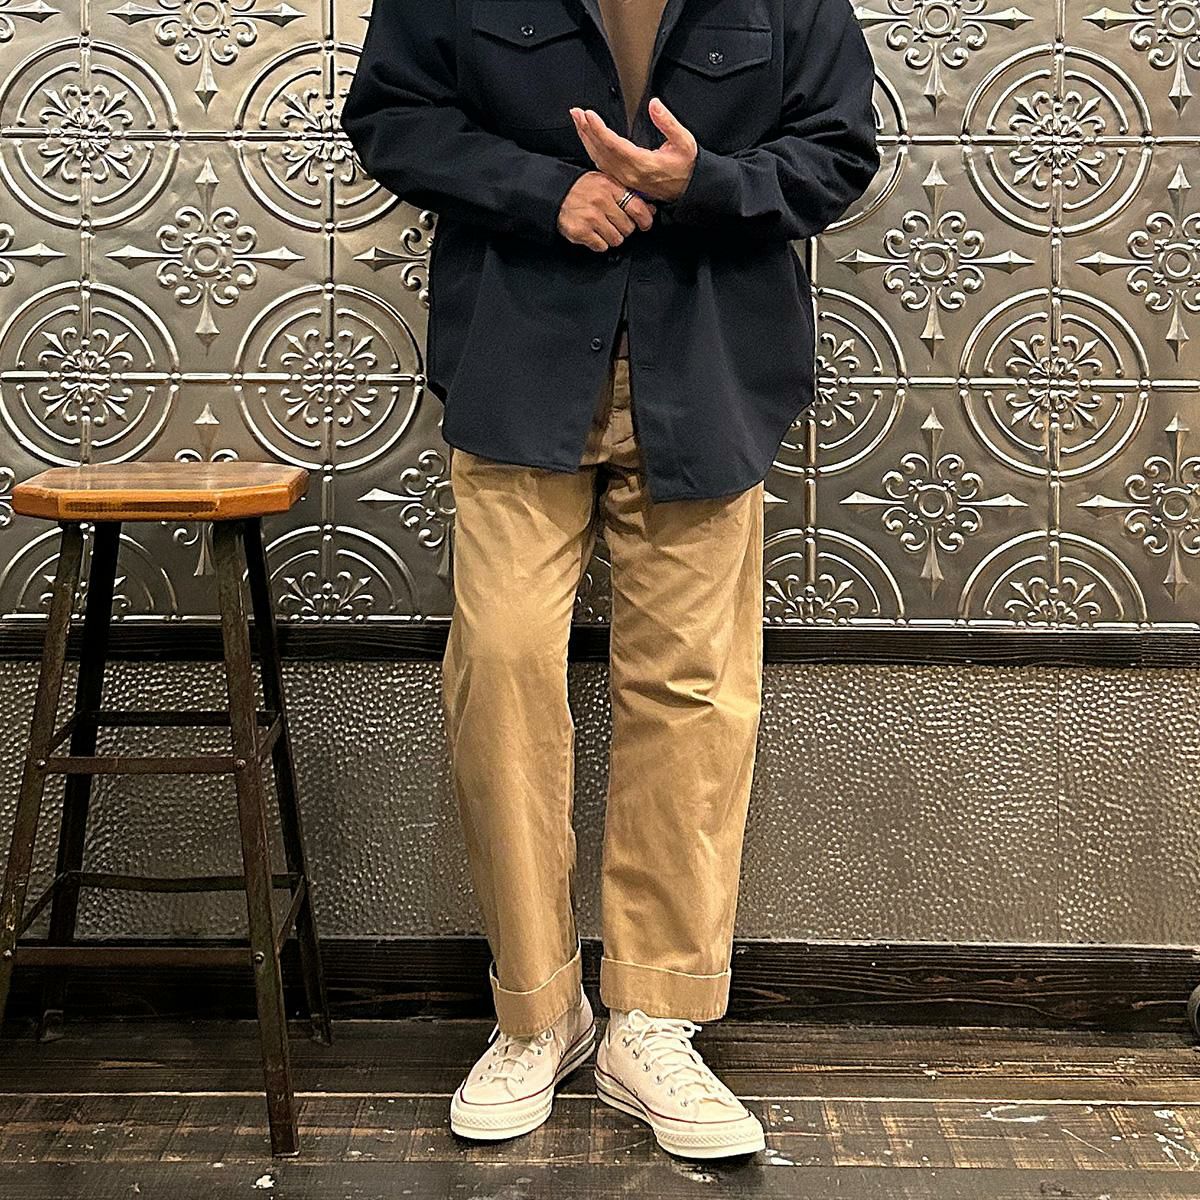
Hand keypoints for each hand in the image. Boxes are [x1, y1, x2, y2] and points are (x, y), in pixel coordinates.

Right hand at [556, 170, 656, 251]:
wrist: (555, 195)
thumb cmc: (582, 190)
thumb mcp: (605, 183)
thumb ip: (627, 195)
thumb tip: (650, 209)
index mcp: (610, 187)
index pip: (637, 208)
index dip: (645, 219)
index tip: (645, 224)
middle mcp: (601, 202)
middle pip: (628, 228)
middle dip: (624, 229)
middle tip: (614, 224)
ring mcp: (591, 218)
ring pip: (616, 240)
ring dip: (611, 237)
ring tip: (602, 228)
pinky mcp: (582, 232)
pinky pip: (602, 247)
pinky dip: (599, 243)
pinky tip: (592, 233)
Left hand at [569, 97, 697, 202]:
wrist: (688, 188)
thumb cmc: (686, 165)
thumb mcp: (684, 141)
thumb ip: (668, 123)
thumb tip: (654, 105)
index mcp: (642, 164)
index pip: (614, 145)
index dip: (599, 129)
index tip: (589, 115)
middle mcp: (630, 173)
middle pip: (601, 151)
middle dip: (587, 130)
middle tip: (576, 113)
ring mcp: (625, 178)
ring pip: (599, 159)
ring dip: (587, 139)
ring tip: (578, 121)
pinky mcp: (624, 179)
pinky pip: (603, 165)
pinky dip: (592, 150)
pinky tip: (588, 139)